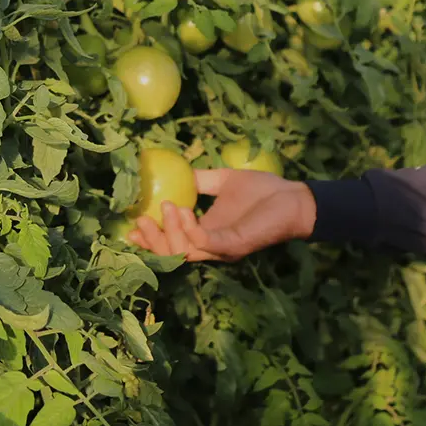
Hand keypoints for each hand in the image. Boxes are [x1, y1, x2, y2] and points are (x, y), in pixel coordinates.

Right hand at [126, 168, 316, 260]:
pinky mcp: (236, 245)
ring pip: (185, 252)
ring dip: (171, 231)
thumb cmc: (263, 191)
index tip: (130, 227)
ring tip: (168, 206)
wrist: (294, 197)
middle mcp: (211, 246)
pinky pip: (208, 243)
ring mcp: (223, 248)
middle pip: (172, 255)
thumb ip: (201, 181)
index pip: (171, 245)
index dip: (149, 240)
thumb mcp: (224, 182)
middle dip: (153, 240)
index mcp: (206, 234)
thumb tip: (178, 170)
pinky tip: (186, 212)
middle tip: (142, 219)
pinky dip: (193, 231)